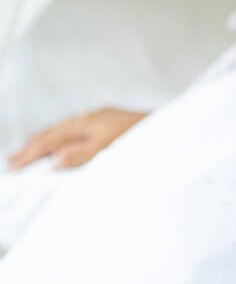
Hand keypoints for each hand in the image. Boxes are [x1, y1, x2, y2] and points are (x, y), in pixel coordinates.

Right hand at [6, 107, 149, 169]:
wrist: (171, 125)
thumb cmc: (140, 138)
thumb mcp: (107, 150)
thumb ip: (79, 155)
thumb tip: (51, 162)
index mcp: (86, 122)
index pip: (51, 140)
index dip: (30, 154)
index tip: (12, 167)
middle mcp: (92, 116)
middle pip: (55, 131)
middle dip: (33, 145)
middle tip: (12, 158)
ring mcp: (102, 116)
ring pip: (67, 127)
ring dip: (47, 139)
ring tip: (31, 147)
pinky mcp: (112, 120)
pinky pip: (80, 127)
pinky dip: (65, 135)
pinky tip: (66, 140)